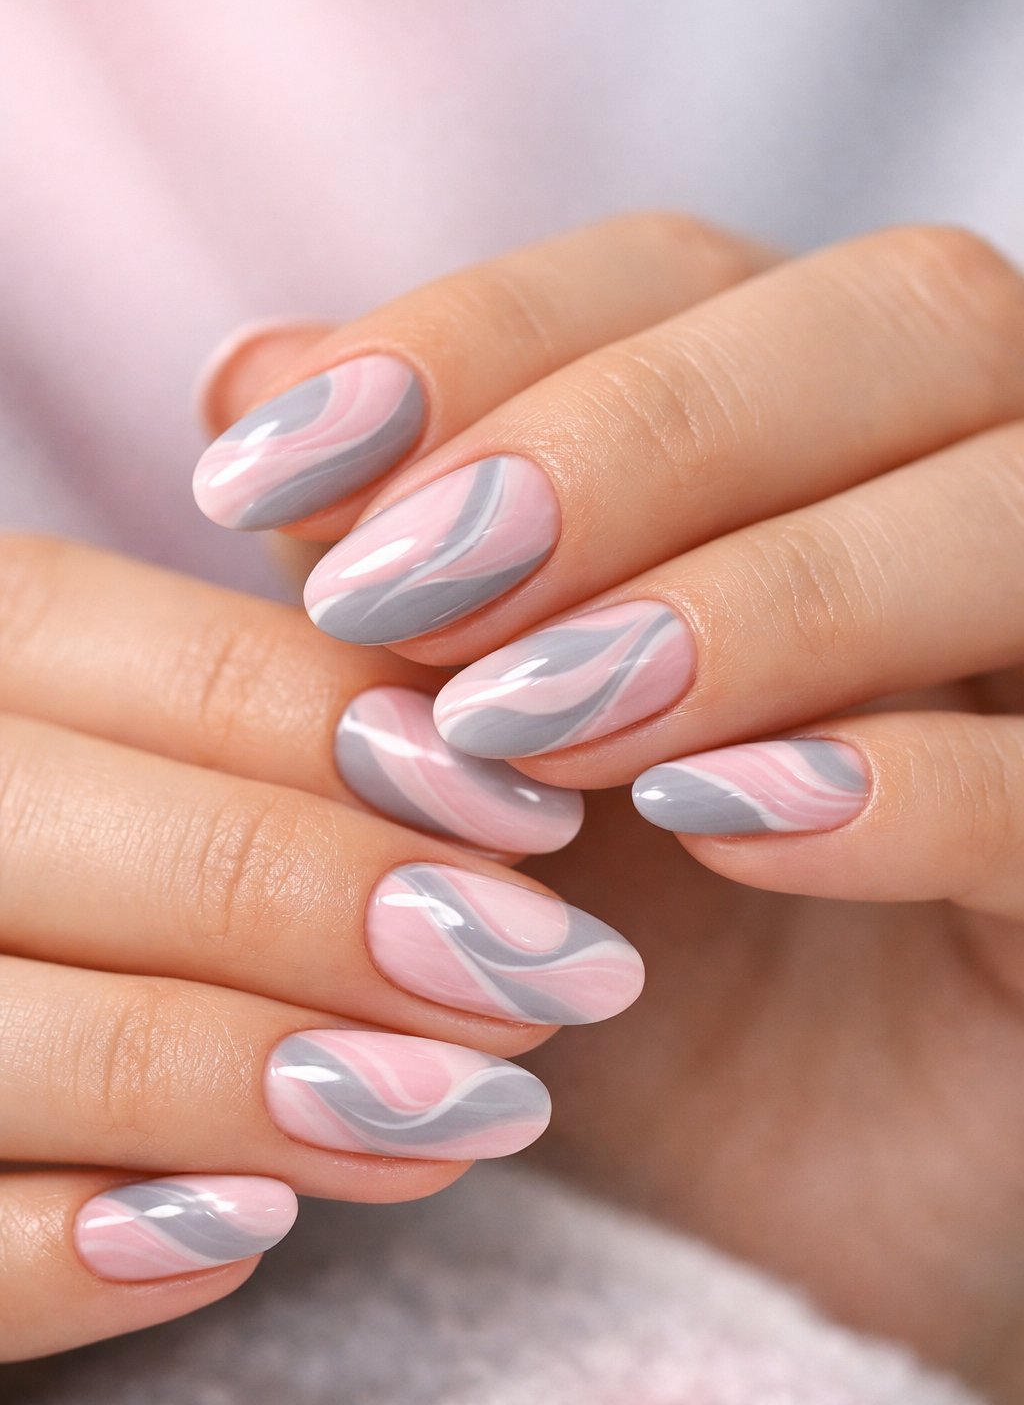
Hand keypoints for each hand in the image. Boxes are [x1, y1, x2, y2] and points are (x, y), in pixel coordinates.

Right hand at [0, 538, 643, 1359]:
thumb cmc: (67, 834)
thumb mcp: (119, 730)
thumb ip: (255, 727)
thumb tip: (476, 776)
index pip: (162, 662)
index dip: (351, 736)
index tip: (535, 817)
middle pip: (88, 834)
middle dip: (331, 906)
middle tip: (548, 974)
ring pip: (10, 1042)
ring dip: (252, 1080)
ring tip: (468, 1110)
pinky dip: (75, 1255)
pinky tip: (248, 1232)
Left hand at [196, 214, 1023, 1396]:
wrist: (751, 1153)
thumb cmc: (602, 897)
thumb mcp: (464, 711)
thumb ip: (393, 532)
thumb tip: (253, 364)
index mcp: (820, 410)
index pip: (682, 271)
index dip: (481, 338)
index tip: (268, 461)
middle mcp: (978, 475)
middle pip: (898, 322)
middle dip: (633, 440)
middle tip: (409, 585)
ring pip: (1008, 512)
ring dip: (758, 598)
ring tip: (532, 720)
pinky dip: (902, 783)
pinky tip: (722, 823)